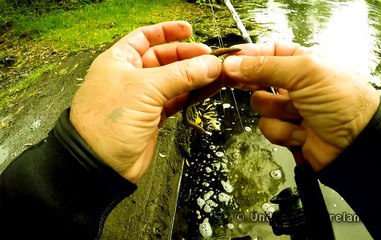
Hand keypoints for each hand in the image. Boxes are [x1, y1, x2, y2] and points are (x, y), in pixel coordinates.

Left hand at [70, 21, 221, 181]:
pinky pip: (177, 100)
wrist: (100, 165)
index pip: (145, 37)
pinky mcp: (153, 117)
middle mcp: (131, 77)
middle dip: (188, 56)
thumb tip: (209, 64)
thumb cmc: (106, 123)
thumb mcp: (145, 89)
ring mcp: (143, 98)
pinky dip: (193, 95)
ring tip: (216, 73)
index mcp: (120, 61)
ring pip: (174, 81)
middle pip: (164, 58)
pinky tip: (208, 90)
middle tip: (210, 59)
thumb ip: (181, 75)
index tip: (189, 30)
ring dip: (195, 77)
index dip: (167, 32)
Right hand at [223, 42, 379, 170]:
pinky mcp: (287, 130)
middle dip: (258, 86)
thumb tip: (234, 64)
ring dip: (276, 112)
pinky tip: (302, 132)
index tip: (229, 62)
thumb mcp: (305, 73)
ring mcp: (290, 108)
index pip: (266, 52)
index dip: (247, 57)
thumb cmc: (343, 101)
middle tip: (257, 86)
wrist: (358, 144)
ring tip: (298, 114)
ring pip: (260, 106)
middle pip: (256, 79)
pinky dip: (283, 131)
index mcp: (300, 62)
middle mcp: (293, 83)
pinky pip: (267, 128)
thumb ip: (266, 66)